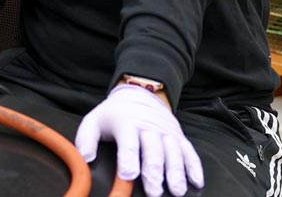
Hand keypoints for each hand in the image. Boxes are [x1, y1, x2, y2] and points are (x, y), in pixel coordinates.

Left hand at [74, 83, 204, 196]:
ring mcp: (167, 132)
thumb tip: (85, 159)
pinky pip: (189, 152)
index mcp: (127, 123)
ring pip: (173, 153)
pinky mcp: (179, 137)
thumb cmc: (115, 114)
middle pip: (153, 151)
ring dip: (176, 172)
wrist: (140, 94)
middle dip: (154, 171)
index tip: (128, 174)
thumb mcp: (94, 120)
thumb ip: (86, 139)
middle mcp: (149, 128)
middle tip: (154, 191)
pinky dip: (194, 167)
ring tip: (177, 191)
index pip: (128, 142)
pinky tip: (196, 182)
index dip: (128, 159)